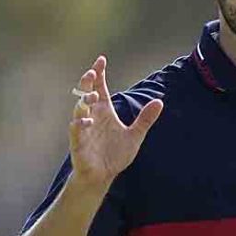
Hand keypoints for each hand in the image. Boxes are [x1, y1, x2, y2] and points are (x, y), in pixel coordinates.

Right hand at [67, 56, 162, 190]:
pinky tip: (88, 121)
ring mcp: (84, 129)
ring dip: (84, 102)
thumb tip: (160, 102)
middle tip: (92, 73)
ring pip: (79, 110)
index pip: (99, 88)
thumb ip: (145, 119)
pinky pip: (76, 130)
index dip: (99, 74)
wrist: (104, 175)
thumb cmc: (115, 154)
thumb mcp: (135, 135)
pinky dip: (80, 124)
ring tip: (92, 95)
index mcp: (104, 112)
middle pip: (86, 95)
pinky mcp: (78, 142)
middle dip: (87, 83)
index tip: (101, 60)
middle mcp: (92, 116)